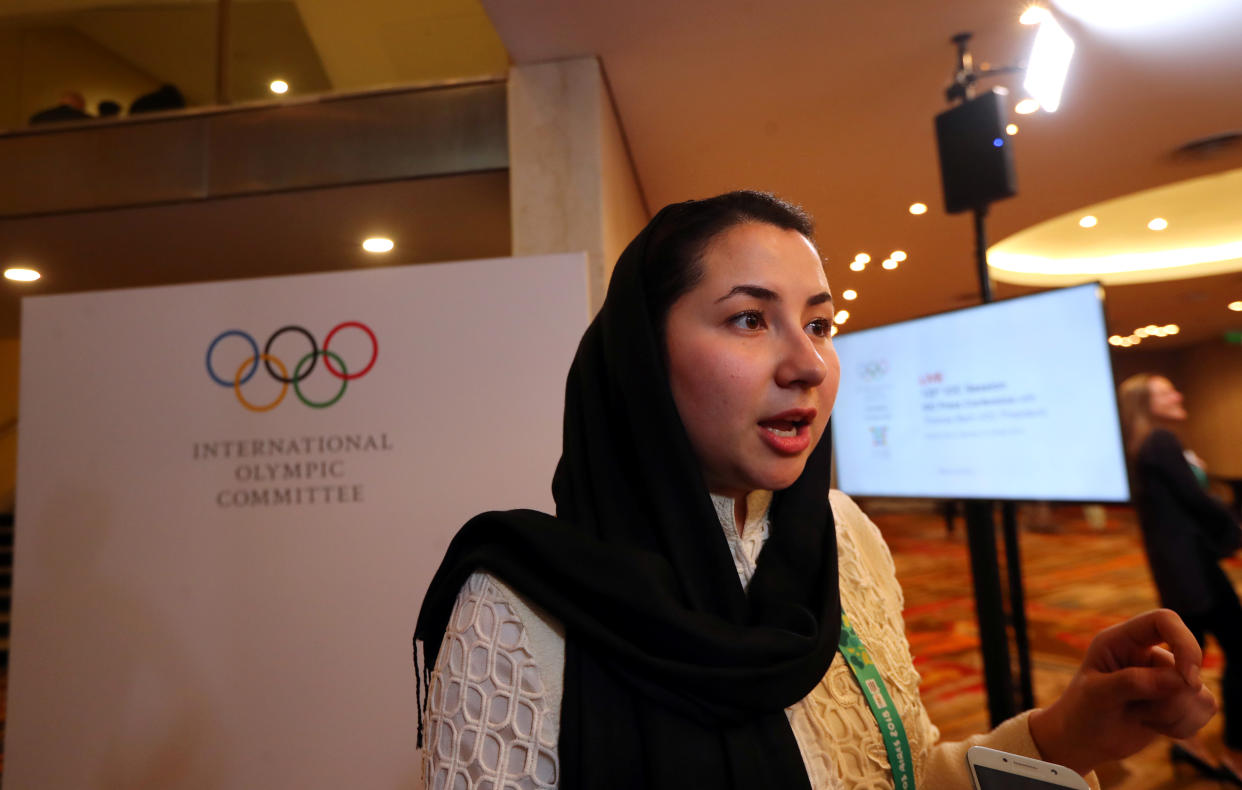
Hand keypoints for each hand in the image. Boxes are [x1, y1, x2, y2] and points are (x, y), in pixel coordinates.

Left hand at [1028, 609, 1216, 775]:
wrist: (1084, 741)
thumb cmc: (1082, 712)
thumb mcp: (1096, 695)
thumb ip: (1132, 682)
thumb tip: (1180, 679)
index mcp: (1122, 640)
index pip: (1164, 620)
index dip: (1184, 642)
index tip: (1187, 677)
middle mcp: (1148, 653)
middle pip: (1188, 665)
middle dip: (1171, 699)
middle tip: (1141, 713)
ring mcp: (1166, 676)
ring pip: (1199, 692)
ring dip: (1174, 716)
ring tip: (1141, 719)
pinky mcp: (1179, 699)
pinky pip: (1205, 709)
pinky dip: (1183, 726)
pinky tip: (1155, 727)